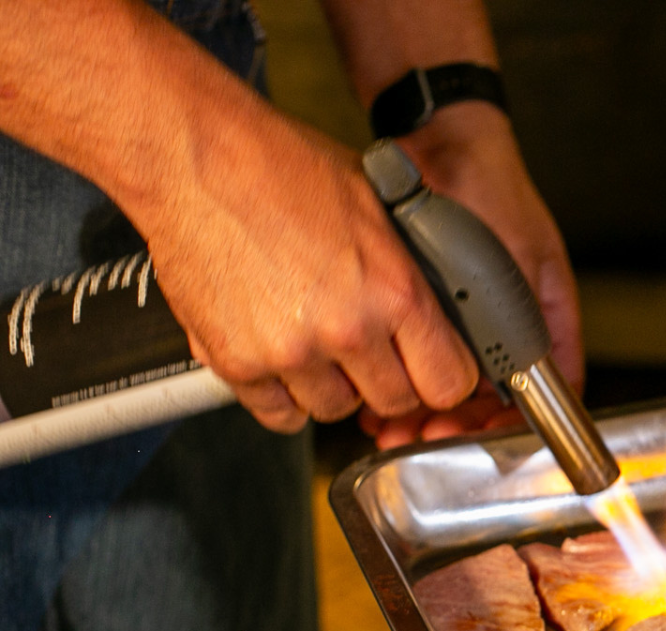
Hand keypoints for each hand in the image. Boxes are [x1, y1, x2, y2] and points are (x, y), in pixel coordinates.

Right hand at [134, 106, 479, 432]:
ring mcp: (288, 352)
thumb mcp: (377, 205)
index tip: (433, 369)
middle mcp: (346, 330)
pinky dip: (284, 396)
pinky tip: (283, 358)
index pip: (449, 382)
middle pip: (395, 403)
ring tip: (319, 342)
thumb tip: (441, 309)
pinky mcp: (235, 363)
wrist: (192, 157)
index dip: (444, 376)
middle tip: (373, 353)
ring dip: (335, 386)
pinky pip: (279, 414)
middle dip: (390, 381)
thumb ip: (408, 270)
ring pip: (336, 410)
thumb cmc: (280, 166)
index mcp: (394, 291)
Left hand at [358, 101, 583, 447]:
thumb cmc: (493, 191)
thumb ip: (536, 319)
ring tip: (388, 425)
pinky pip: (400, 364)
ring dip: (414, 415)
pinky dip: (386, 384)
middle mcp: (496, 332)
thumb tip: (541, 387)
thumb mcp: (526, 259)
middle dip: (450, 429)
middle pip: (479, 408)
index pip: (538, 400)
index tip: (480, 442)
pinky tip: (367, 395)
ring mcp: (453, 326)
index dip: (509, 431)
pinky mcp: (411, 316)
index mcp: (537, 324)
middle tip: (420, 437)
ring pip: (437, 392)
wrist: (437, 144)